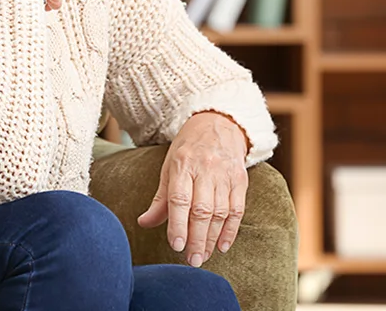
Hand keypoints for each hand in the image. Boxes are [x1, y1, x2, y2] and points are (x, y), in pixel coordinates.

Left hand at [137, 111, 248, 266]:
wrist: (218, 124)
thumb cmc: (188, 149)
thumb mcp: (169, 166)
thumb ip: (160, 198)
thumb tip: (143, 223)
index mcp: (183, 164)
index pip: (180, 198)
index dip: (178, 223)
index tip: (176, 246)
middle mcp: (206, 168)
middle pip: (202, 209)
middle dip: (196, 238)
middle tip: (191, 261)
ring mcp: (225, 174)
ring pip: (220, 212)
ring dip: (211, 238)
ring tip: (202, 256)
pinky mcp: (241, 179)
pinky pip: (237, 209)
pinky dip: (230, 230)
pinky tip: (222, 246)